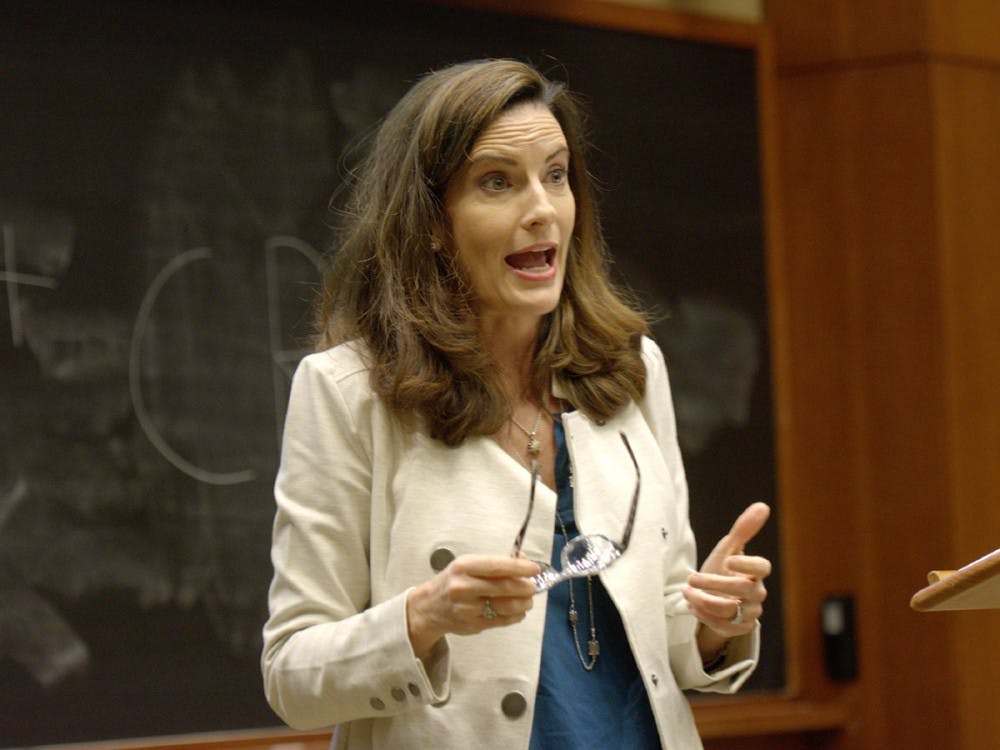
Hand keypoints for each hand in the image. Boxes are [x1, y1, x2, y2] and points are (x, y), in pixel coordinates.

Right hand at [406, 554, 539, 657]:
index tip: (535, 569)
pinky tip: (518, 611)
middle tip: (533, 587)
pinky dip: (515, 615)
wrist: (429, 607)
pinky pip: (502, 620)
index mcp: (464, 566)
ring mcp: (468, 608)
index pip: (498, 566)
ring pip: (506, 606)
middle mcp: (464, 586)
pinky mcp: (473, 624)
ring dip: (523, 603)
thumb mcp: (468, 565)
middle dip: (525, 587)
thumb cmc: (453, 581)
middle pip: (504, 587)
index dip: (520, 567)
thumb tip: (523, 560)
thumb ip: (495, 563)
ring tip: (528, 600)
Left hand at [684, 502, 771, 649]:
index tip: (729, 560)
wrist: (712, 597)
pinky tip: (692, 607)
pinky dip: (705, 617)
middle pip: (743, 589)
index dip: (748, 564)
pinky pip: (724, 627)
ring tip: (687, 593)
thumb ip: (743, 529)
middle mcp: (756, 593)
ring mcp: (748, 613)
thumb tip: (762, 506)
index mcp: (756, 572)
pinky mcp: (738, 629)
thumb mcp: (728, 548)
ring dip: (705, 601)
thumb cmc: (722, 569)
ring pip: (731, 610)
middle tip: (692, 578)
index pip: (762, 567)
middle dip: (715, 583)